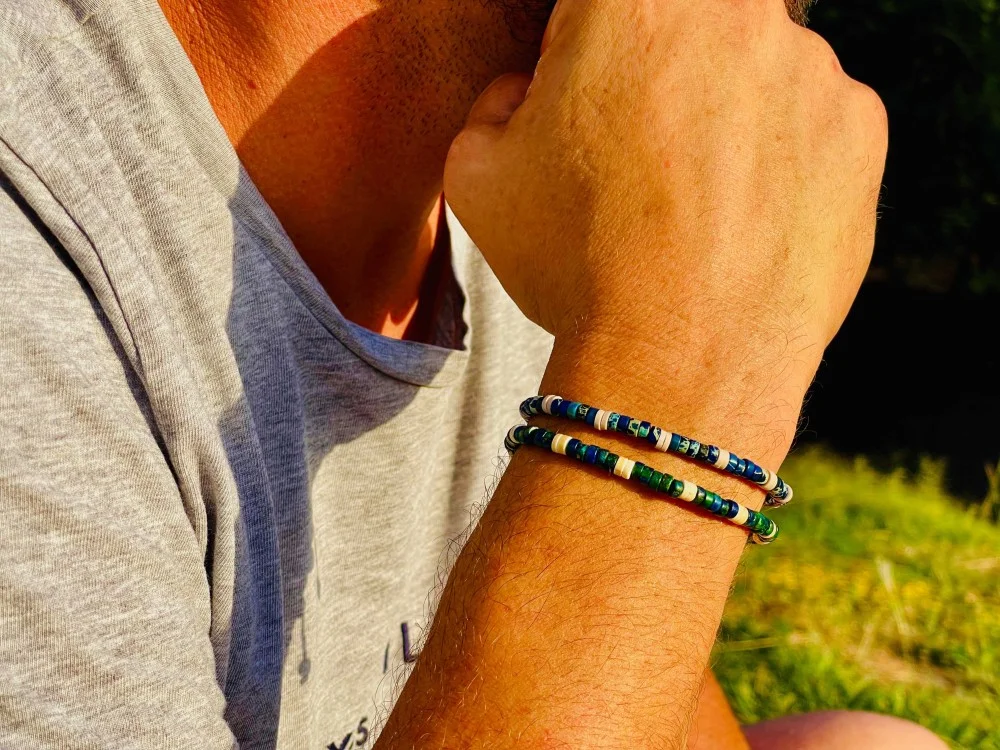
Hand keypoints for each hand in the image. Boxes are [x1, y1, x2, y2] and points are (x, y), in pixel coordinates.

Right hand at [445, 0, 886, 372]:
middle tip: (636, 162)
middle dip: (655, 77)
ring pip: (752, 73)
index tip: (579, 107)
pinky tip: (743, 221)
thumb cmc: (574, 261)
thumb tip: (530, 91)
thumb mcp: (478, 172)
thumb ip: (498, 99)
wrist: (680, 358)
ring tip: (692, 207)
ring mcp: (811, 65)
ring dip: (722, 116)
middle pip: (686, 26)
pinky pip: (809, 124)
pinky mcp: (861, 126)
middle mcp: (735, 8)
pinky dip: (780, 160)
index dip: (577, 55)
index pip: (595, 6)